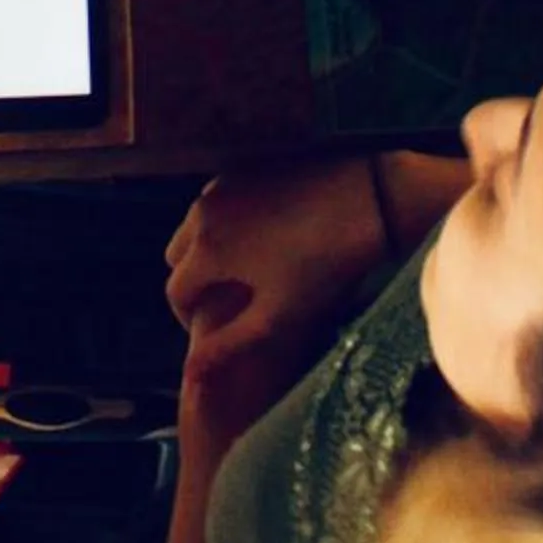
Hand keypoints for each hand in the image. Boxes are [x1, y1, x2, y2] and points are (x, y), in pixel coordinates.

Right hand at [165, 159, 401, 383]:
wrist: (366, 198)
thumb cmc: (323, 264)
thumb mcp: (277, 314)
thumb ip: (228, 344)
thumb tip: (190, 374)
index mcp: (206, 250)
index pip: (176, 293)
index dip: (189, 319)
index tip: (213, 332)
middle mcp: (202, 213)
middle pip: (176, 257)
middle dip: (192, 282)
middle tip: (225, 301)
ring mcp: (222, 186)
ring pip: (192, 227)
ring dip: (204, 251)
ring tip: (243, 270)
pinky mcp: (243, 169)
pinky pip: (215, 202)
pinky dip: (221, 223)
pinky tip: (258, 237)